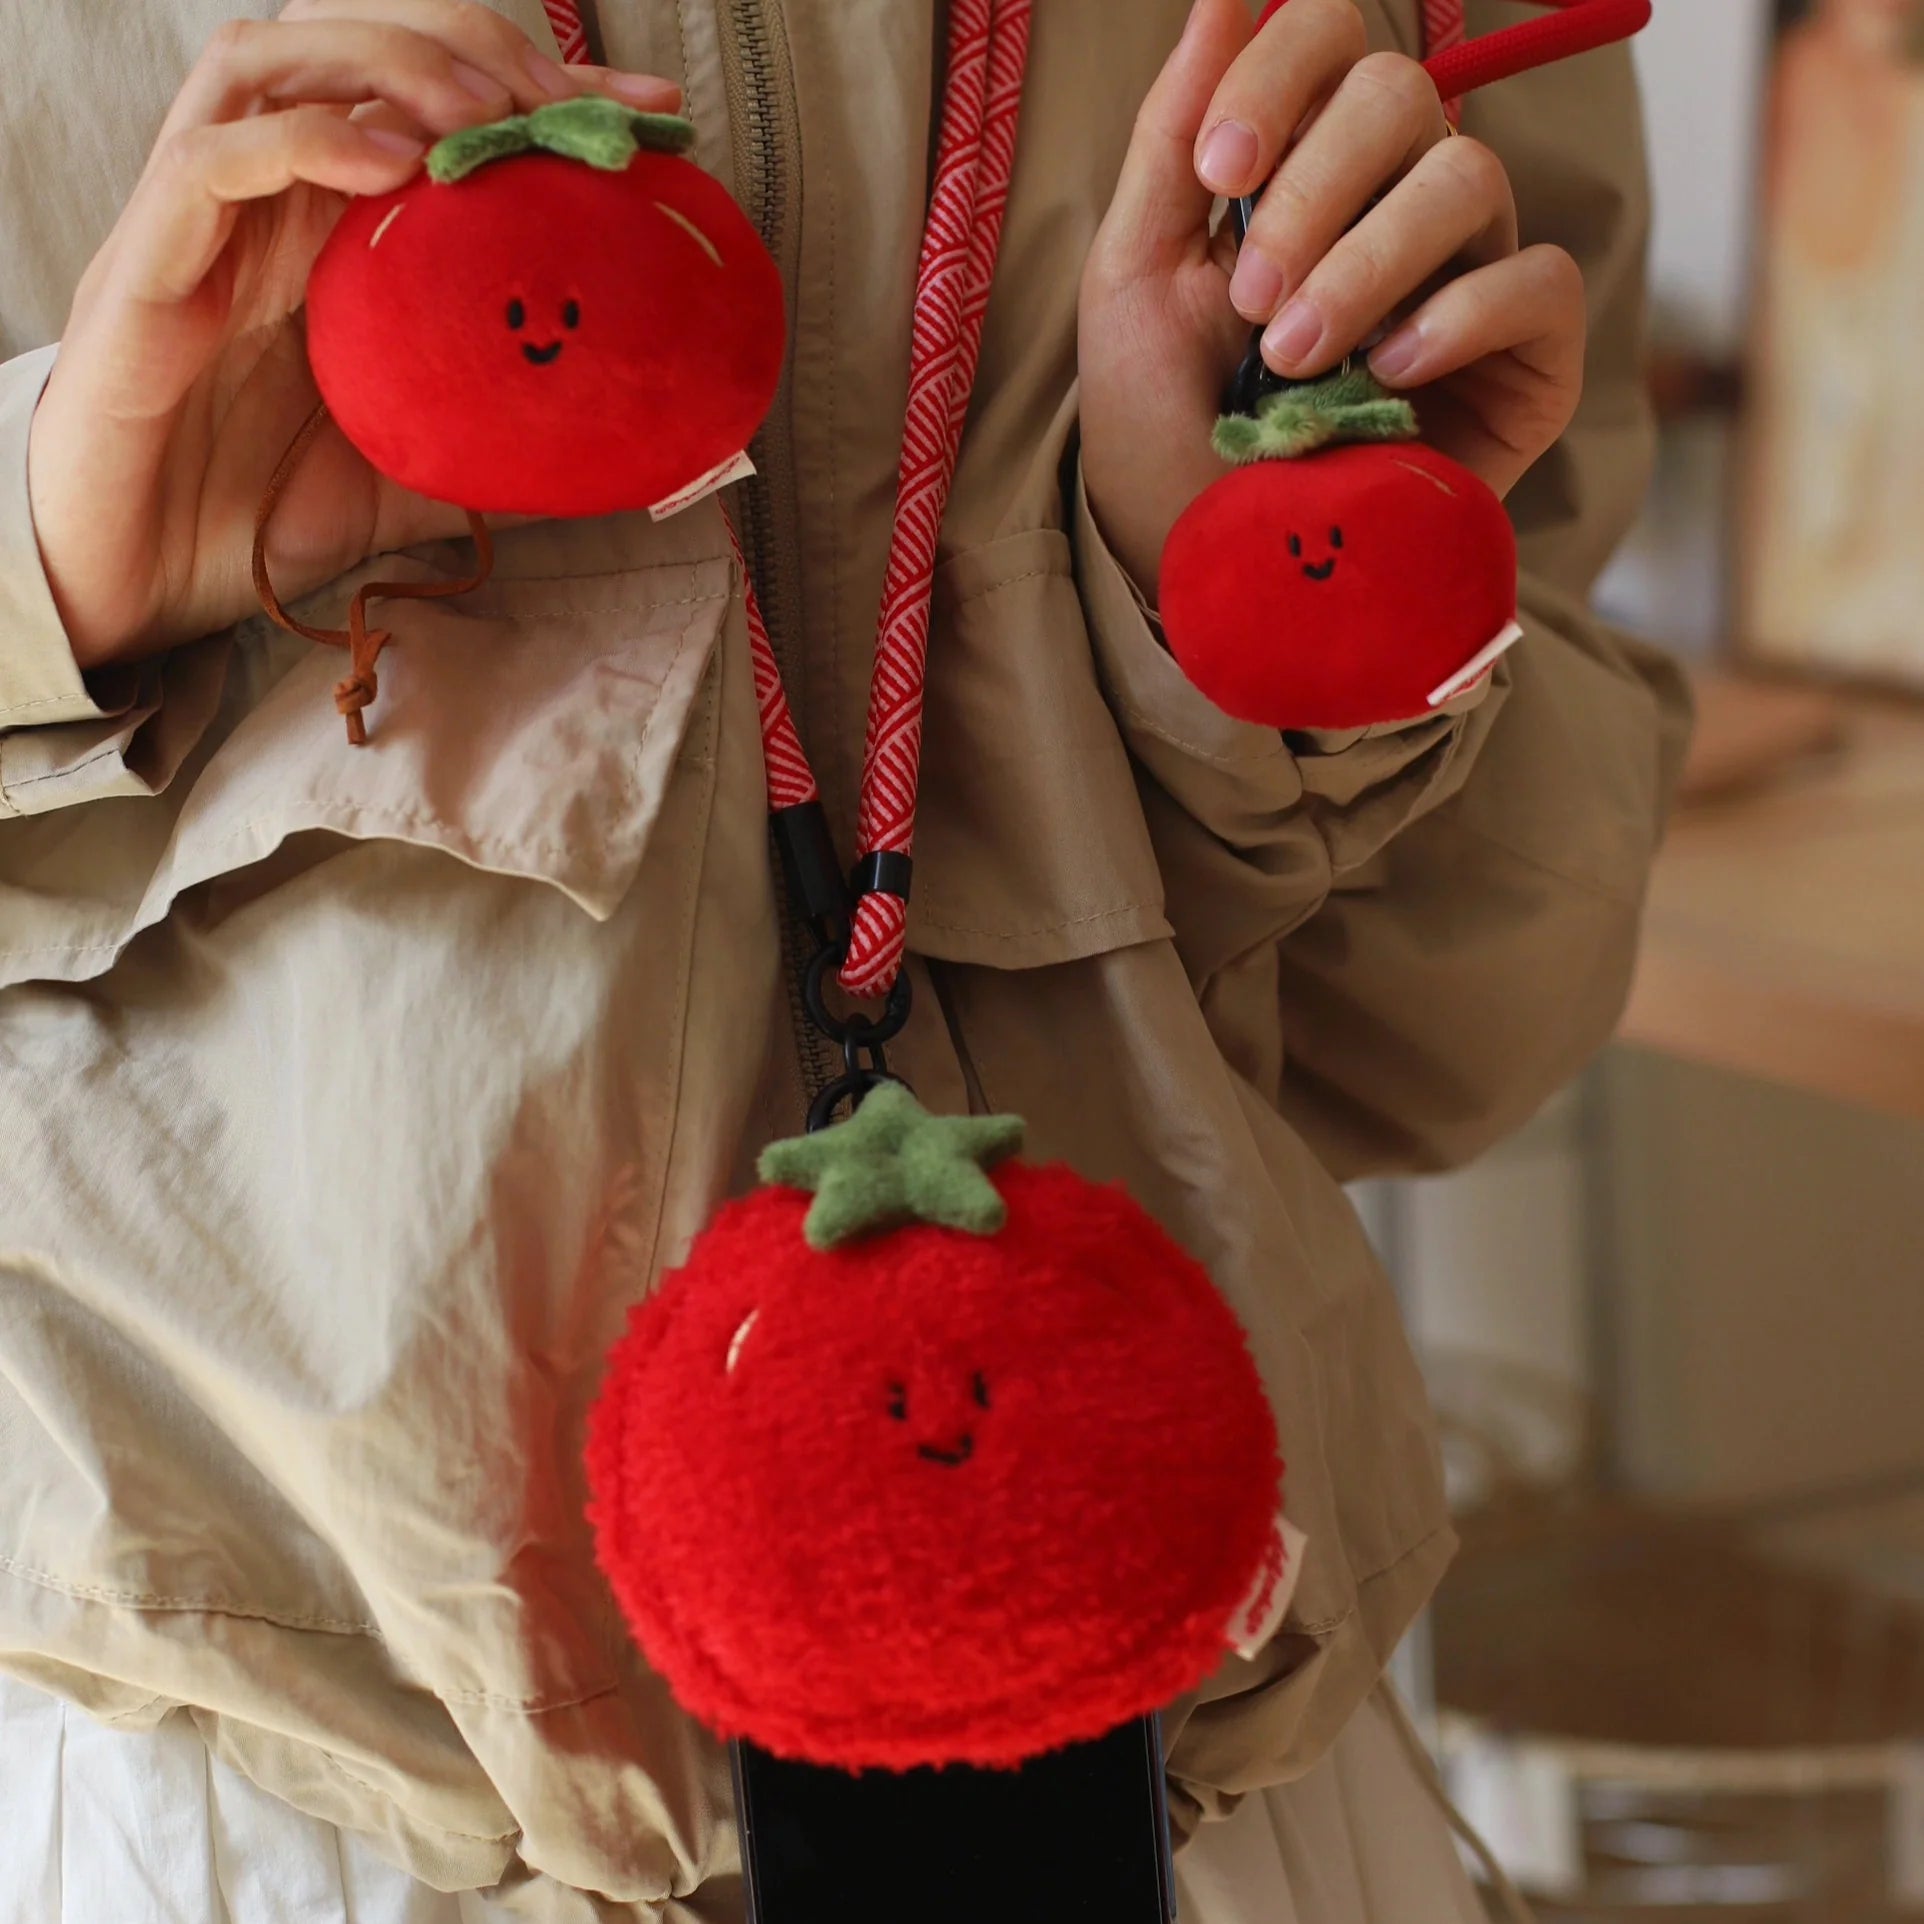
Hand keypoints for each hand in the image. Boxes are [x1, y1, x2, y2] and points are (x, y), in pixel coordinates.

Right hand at [27, 0, 680, 669]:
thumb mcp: (410, 479)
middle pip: (353, 44)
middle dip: (473, 44)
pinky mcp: (143, 262)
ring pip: (272, 61)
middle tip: (569, 101)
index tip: (649, 116)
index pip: (430, 105)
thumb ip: (492, 447)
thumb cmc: (254, 519)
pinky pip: (213, 160)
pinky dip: (305, 139)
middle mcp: (262, 198)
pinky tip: (390, 162)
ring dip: (389, 61)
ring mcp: (197, 219)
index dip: (539, 91)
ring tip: (484, 112)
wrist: (133, 580)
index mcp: (325, 229)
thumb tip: (609, 456)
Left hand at [1079, 0, 1584, 600]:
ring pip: (1467, 177)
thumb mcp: (1136, 279)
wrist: (1211, 564)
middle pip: (1403, 95)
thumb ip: (1174, 135)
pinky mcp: (1529, 362)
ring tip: (1294, 359)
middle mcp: (1396, 204)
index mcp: (1307, 168)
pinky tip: (1385, 378)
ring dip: (1366, 264)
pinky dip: (1455, 318)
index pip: (1333, 39)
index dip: (1280, 79)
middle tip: (1250, 300)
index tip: (1216, 177)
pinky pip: (1538, 280)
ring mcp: (1468, 277)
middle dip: (1312, 194)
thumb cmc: (1165, 431)